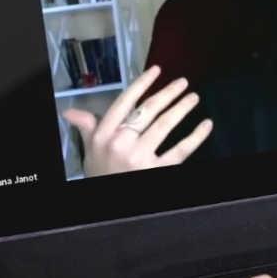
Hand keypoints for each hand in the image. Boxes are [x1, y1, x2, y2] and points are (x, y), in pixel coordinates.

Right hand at [63, 66, 212, 176]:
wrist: (106, 206)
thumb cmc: (100, 172)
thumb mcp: (90, 149)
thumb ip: (87, 127)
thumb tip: (70, 111)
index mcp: (104, 133)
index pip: (125, 102)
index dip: (141, 84)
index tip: (156, 70)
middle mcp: (121, 142)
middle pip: (148, 111)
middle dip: (167, 94)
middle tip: (183, 83)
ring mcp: (139, 157)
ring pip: (164, 126)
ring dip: (182, 109)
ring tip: (193, 98)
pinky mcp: (156, 171)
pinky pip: (181, 150)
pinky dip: (196, 136)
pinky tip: (206, 125)